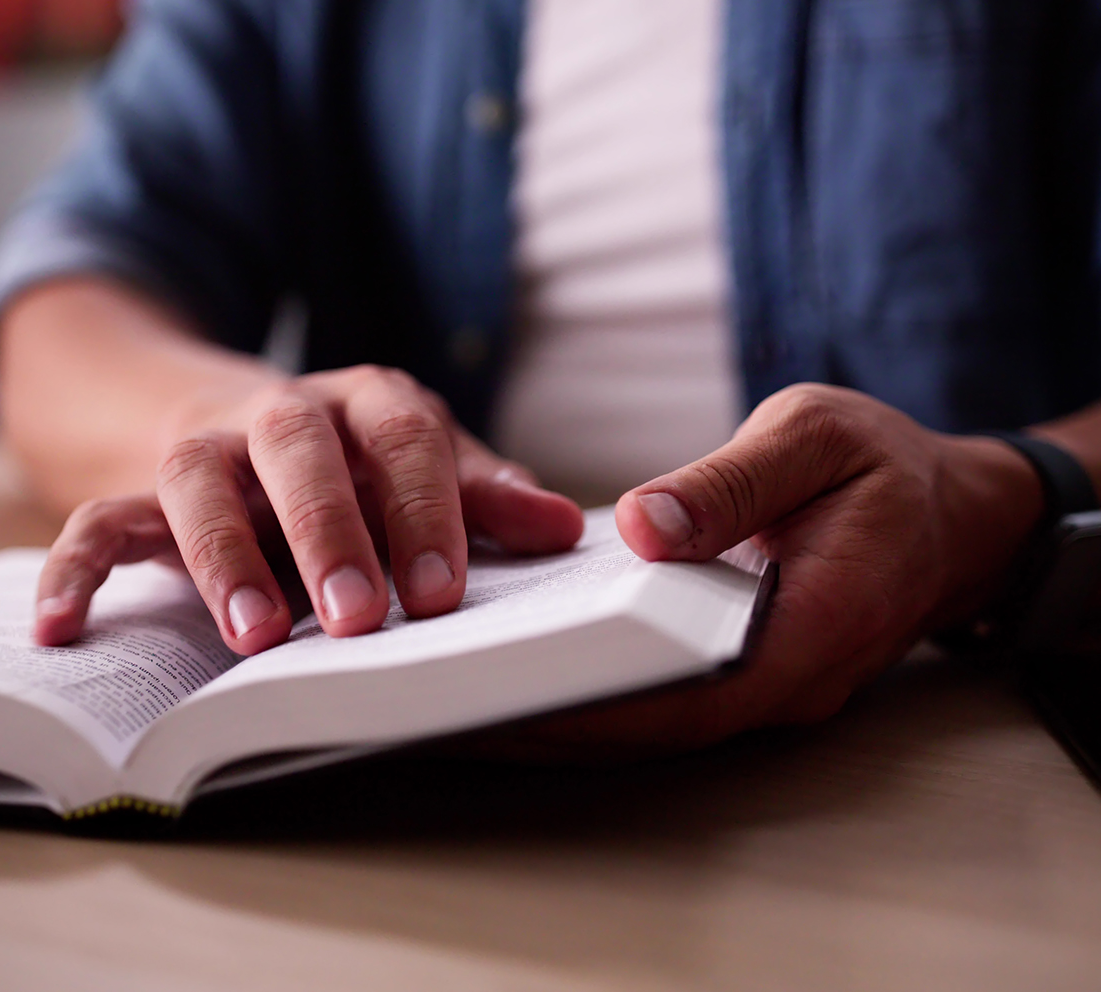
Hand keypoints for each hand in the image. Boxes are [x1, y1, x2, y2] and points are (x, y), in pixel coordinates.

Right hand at [33, 365, 584, 651]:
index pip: (401, 436)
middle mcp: (278, 415)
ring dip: (222, 554)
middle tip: (358, 618)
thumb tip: (569, 527)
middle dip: (328, 530)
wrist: (225, 417)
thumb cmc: (347, 461)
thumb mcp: (414, 466)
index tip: (441, 592)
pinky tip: (59, 631)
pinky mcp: (137, 492)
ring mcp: (202, 451)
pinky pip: (94, 521)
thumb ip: (476, 495)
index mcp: (362, 403)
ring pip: (195, 479)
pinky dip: (72, 570)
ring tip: (250, 636)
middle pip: (296, 448)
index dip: (423, 507)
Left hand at [502, 384, 1046, 754]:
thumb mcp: (817, 437)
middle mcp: (789, 679)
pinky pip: (657, 695)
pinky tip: (516, 664)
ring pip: (651, 720)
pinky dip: (588, 690)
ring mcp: (766, 686)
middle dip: (549, 721)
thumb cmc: (887, 466)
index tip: (503, 695)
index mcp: (818, 622)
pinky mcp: (741, 671)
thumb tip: (641, 525)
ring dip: (557, 714)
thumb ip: (732, 482)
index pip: (693, 691)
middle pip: (656, 724)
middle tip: (443, 706)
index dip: (595, 703)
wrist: (951, 511)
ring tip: (455, 695)